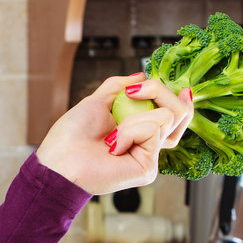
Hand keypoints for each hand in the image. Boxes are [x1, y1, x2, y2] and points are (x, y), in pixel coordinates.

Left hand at [35, 73, 195, 194]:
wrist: (59, 159)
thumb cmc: (70, 136)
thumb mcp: (96, 101)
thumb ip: (118, 86)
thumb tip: (140, 75)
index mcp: (138, 130)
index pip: (172, 115)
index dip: (181, 102)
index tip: (183, 89)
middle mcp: (147, 144)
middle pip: (178, 113)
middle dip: (159, 92)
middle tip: (131, 93)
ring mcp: (149, 156)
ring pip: (167, 117)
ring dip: (134, 117)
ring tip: (111, 133)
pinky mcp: (148, 167)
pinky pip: (153, 132)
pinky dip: (130, 131)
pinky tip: (113, 145)